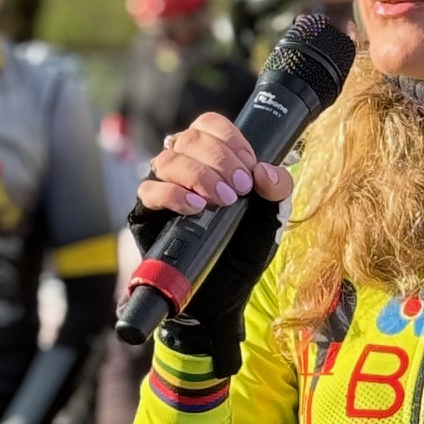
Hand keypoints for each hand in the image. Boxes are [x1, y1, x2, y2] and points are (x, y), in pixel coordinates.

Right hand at [127, 117, 287, 377]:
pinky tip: (195, 208)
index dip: (230, 139)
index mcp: (213, 160)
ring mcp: (162, 188)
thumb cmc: (242, 255)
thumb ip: (277, 193)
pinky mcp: (146, 214)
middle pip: (189, 137)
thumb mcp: (270, 223)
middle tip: (238, 190)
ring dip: (198, 174)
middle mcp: (184, 169)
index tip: (250, 170)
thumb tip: (266, 172)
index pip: (210, 125)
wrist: (223, 298)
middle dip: (219, 160)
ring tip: (221, 201)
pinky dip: (173, 194)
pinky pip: (149, 190)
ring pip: (168, 158)